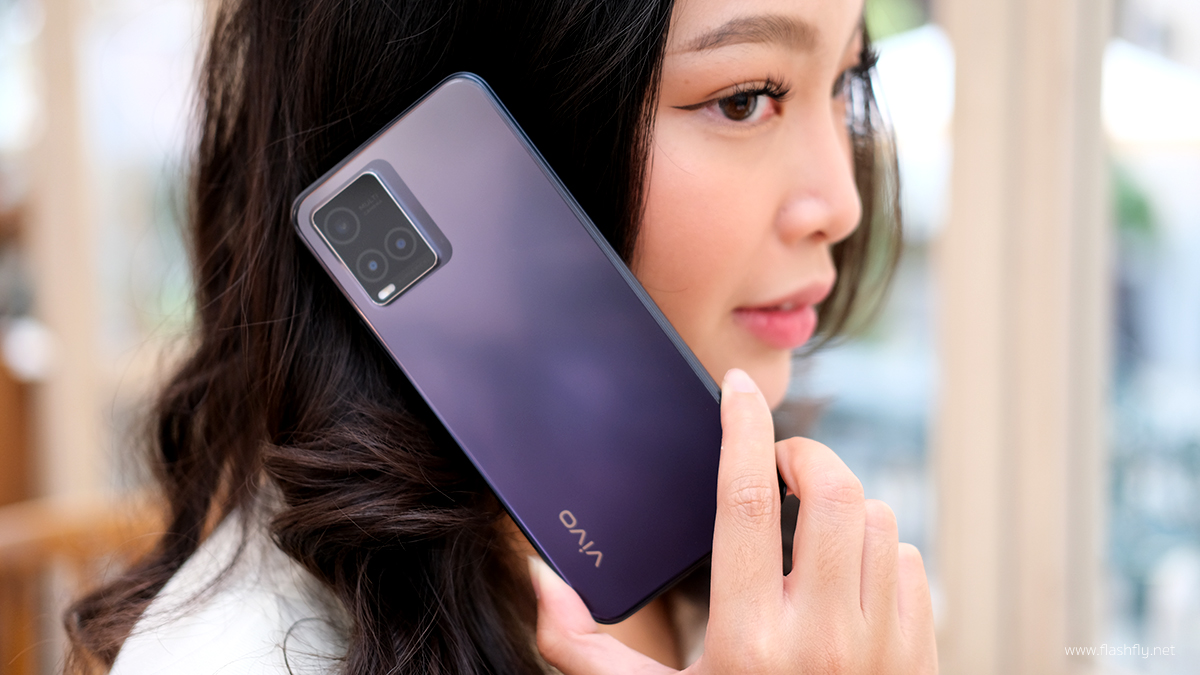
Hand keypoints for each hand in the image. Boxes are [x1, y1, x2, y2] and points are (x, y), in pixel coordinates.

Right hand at [528, 368, 936, 673]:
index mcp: (747, 642)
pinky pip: (907, 560)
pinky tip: (843, 578)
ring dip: (842, 507)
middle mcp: (822, 640)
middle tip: (780, 463)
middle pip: (833, 492)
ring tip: (807, 533)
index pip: (745, 502)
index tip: (737, 390)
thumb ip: (579, 645)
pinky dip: (876, 550)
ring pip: (877, 518)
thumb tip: (539, 574)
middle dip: (805, 455)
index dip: (741, 430)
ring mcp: (881, 647)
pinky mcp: (919, 655)